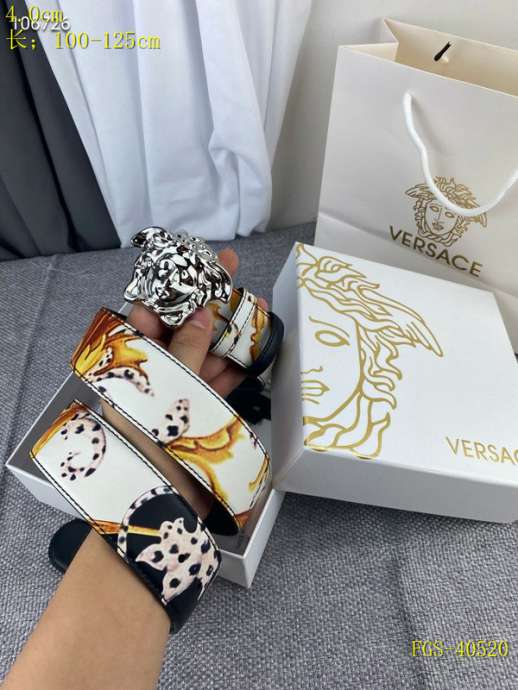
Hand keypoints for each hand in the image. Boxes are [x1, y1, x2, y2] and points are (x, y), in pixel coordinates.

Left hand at [103, 248, 267, 516]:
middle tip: (227, 267)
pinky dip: (239, 360)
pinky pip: (221, 377)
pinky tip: (257, 340)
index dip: (170, 288)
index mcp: (134, 365)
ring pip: (207, 349)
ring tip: (253, 300)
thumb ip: (186, 350)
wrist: (165, 509)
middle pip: (183, 327)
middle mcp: (157, 373)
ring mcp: (182, 390)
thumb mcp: (166, 390)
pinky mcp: (203, 408)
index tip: (192, 264)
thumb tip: (203, 313)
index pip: (149, 316)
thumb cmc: (152, 446)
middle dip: (206, 299)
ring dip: (229, 327)